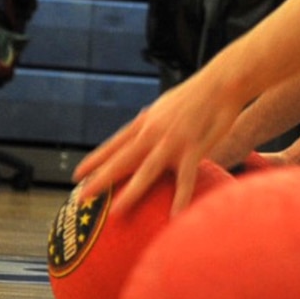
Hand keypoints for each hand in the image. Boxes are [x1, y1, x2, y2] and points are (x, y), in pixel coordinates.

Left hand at [74, 72, 252, 212]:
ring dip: (131, 192)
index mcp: (146, 121)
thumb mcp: (167, 105)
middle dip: (100, 179)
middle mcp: (153, 132)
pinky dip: (181, 198)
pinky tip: (175, 215)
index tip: (77, 175)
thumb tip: (147, 132)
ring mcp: (172, 141)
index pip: (115, 143)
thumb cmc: (199, 93)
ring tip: (116, 211)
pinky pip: (185, 179)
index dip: (95, 160)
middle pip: (122, 159)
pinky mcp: (193, 148)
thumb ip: (155, 121)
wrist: (221, 83)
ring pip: (146, 171)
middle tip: (82, 197)